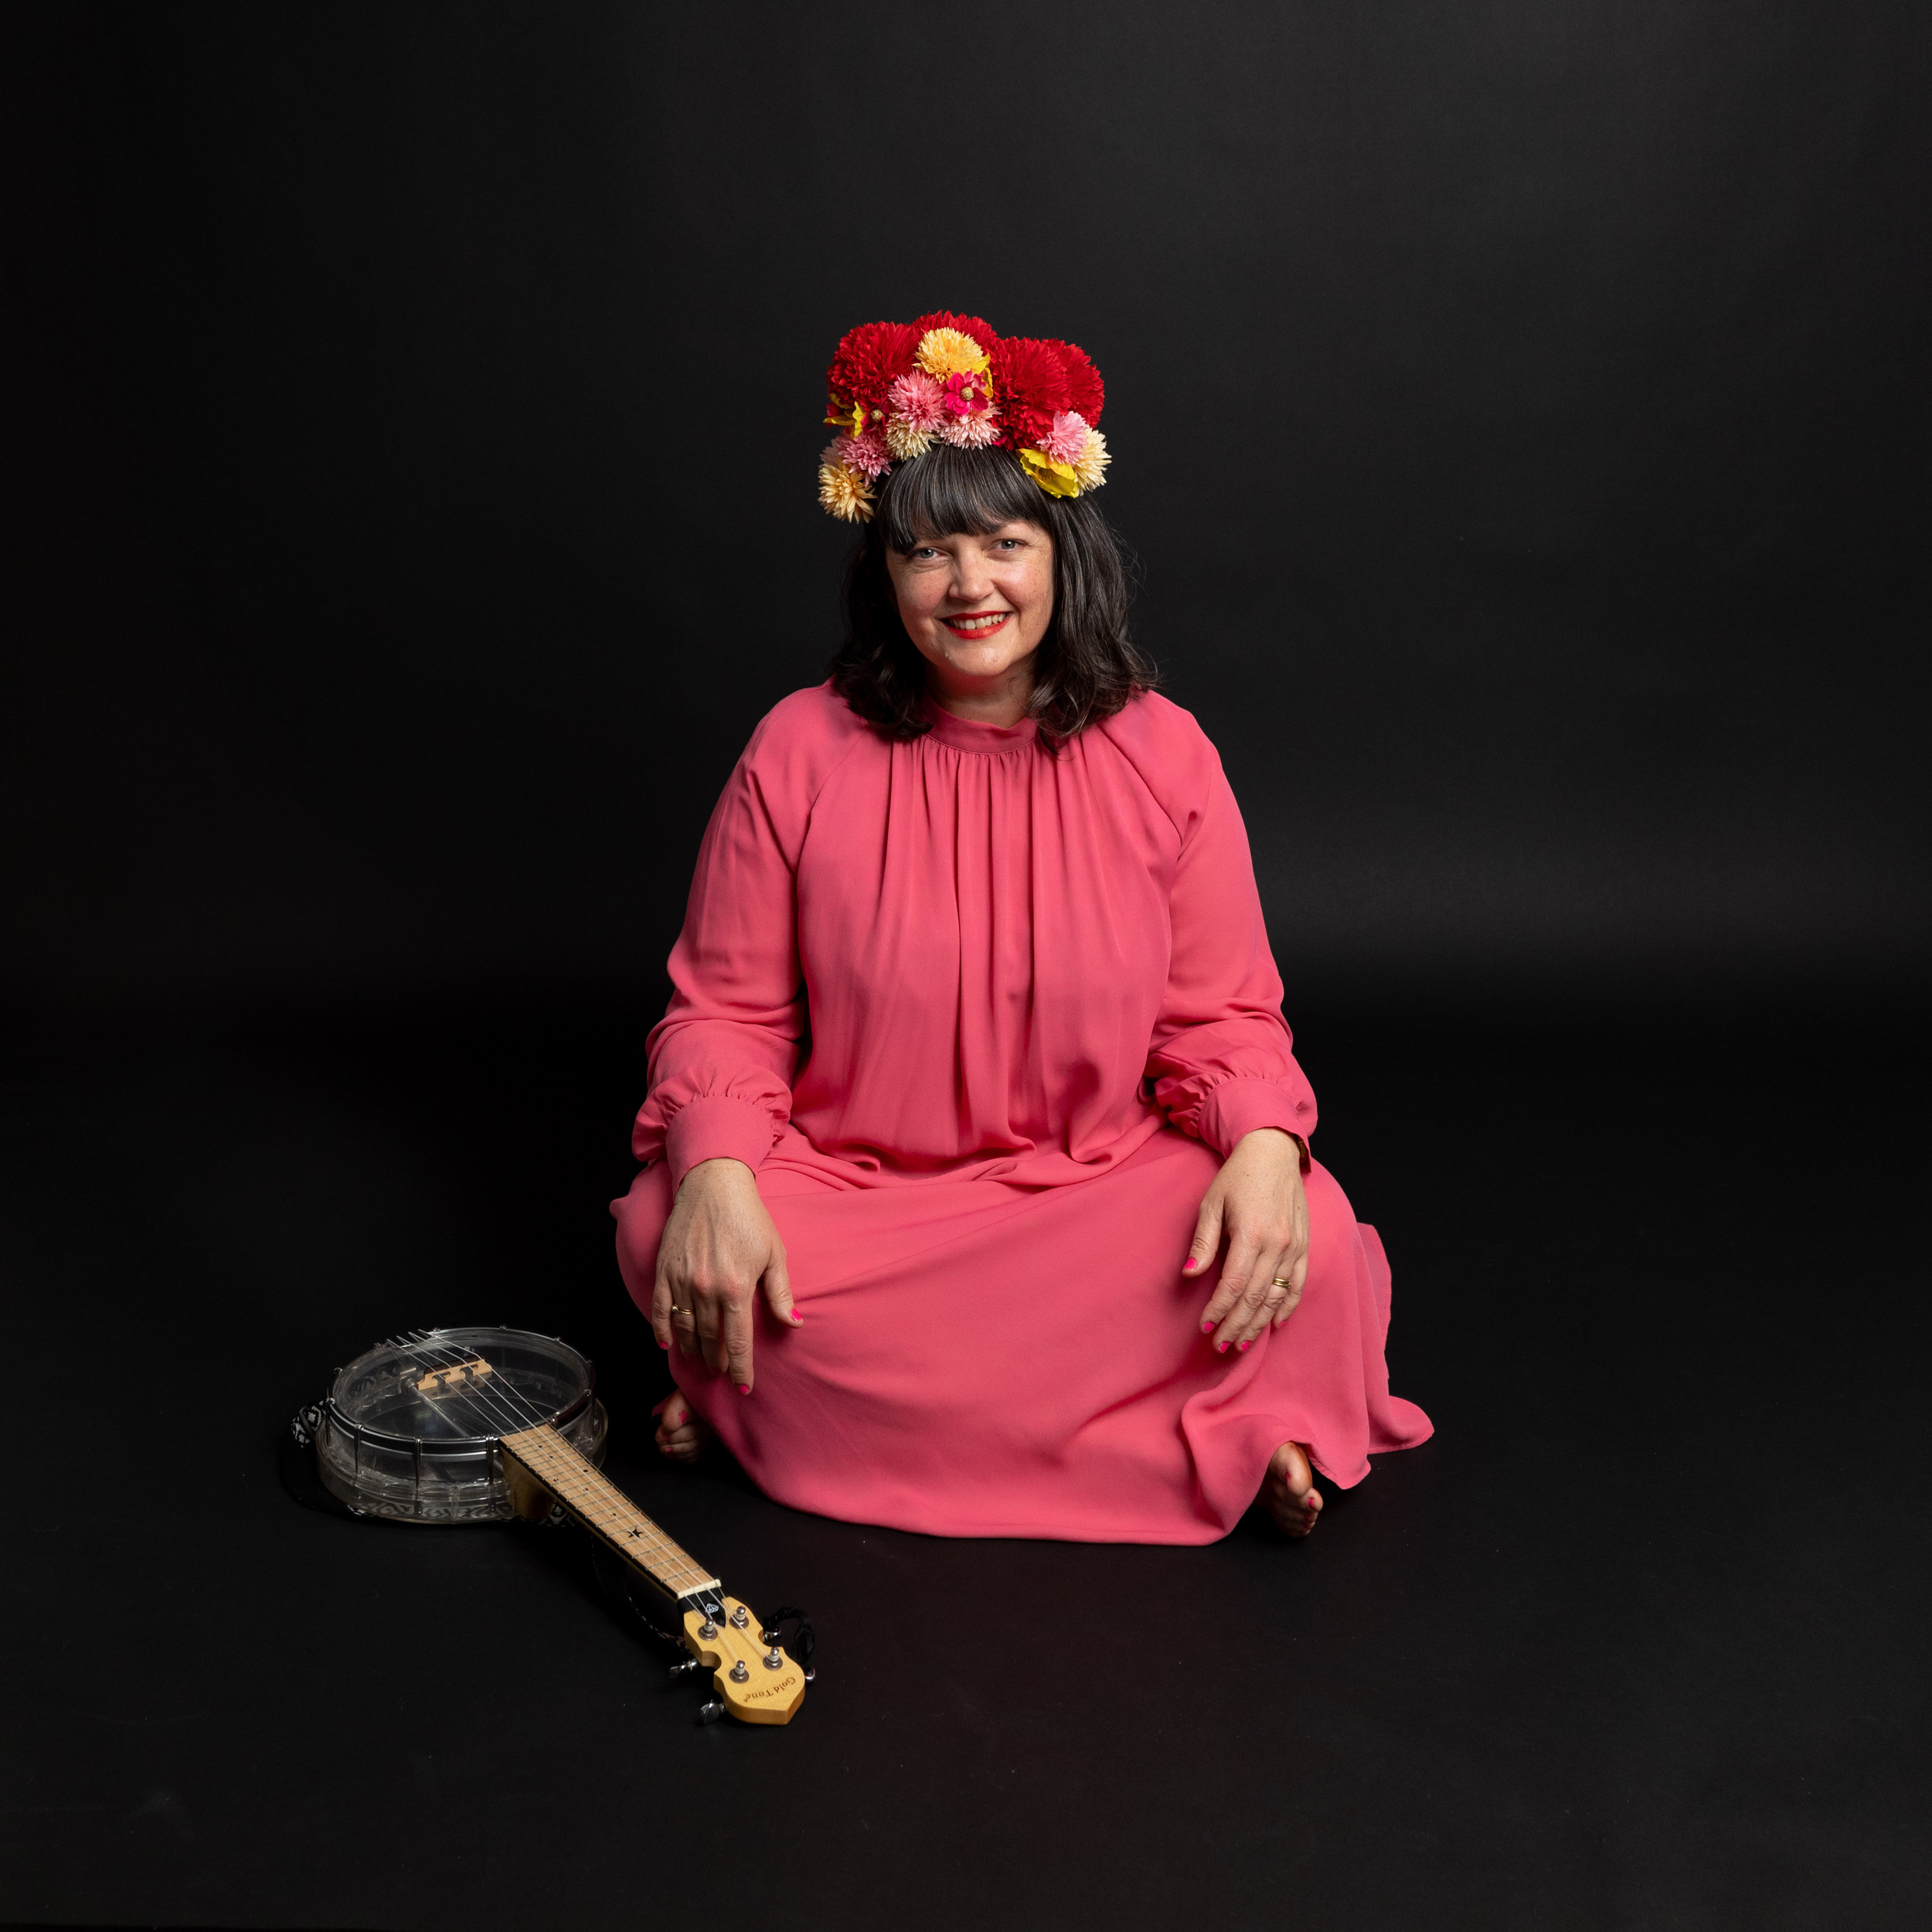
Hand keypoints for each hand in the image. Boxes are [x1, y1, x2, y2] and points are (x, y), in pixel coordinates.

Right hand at [651, 1158, 800, 1391]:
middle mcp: (706, 1289)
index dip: (740, 1369)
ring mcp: (681, 1280)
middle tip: (722, 1373)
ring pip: (683, 1330)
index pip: (737, 1342)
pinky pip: (660, 1310)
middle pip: (709, 1341)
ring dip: (692, 1351)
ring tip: (701, 1362)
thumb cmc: (750, 1218)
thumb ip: (780, 1294)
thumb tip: (793, 1325)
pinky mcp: (664, 1270)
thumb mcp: (774, 1254)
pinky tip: (668, 1344)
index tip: (743, 1387)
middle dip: (717, 1362)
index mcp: (736, 1288)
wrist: (714, 1186)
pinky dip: (662, 1331)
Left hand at [1183, 1129, 1308, 1351]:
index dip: (1219, 1310)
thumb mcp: (1212, 1202)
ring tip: (1243, 1343)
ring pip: (1277, 1296)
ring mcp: (1295, 1246)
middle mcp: (1277, 1245)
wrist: (1274, 1151)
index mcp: (1251, 1234)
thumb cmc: (1238, 1176)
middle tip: (1221, 1345)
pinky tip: (1276, 1324)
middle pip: (1255, 1298)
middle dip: (1236, 1325)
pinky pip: (1299, 1283)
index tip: (1205, 1327)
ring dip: (1259, 1323)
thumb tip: (1190, 1274)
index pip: (1234, 1286)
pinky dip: (1288, 1306)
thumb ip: (1204, 1241)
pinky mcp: (1305, 1245)